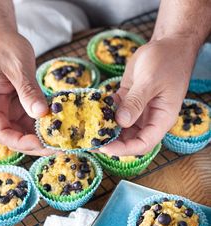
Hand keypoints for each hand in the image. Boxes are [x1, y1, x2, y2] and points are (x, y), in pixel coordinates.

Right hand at [0, 29, 52, 155]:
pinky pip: (34, 121)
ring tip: (64, 140)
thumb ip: (28, 90)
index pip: (2, 132)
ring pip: (26, 132)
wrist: (0, 38)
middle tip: (60, 146)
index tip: (41, 143)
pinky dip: (46, 126)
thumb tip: (41, 113)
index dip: (21, 142)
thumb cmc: (3, 47)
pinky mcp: (22, 106)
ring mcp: (12, 110)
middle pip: (16, 137)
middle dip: (37, 145)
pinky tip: (60, 126)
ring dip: (43, 139)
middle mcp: (1, 111)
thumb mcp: (17, 67)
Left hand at [100, 37, 197, 155]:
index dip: (125, 149)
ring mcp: (138, 109)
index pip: (143, 144)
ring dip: (106, 128)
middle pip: (129, 138)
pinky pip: (115, 110)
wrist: (167, 46)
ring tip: (88, 128)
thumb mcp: (151, 81)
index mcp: (161, 119)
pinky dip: (105, 111)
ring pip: (121, 126)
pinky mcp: (128, 99)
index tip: (105, 149)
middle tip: (91, 140)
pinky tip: (95, 109)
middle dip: (111, 142)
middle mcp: (149, 118)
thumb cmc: (167, 61)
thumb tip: (121, 122)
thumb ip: (136, 102)